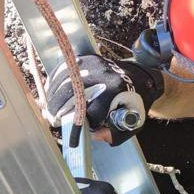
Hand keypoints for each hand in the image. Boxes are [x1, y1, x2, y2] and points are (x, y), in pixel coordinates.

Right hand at [45, 54, 162, 144]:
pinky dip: (55, 81)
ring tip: (50, 109)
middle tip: (53, 120)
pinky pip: (65, 69)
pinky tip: (51, 91)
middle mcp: (102, 75)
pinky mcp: (88, 58)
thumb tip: (93, 136)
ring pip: (64, 81)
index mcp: (114, 91)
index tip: (75, 132)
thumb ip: (114, 133)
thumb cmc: (137, 101)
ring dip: (54, 96)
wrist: (143, 76)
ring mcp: (93, 64)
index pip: (89, 112)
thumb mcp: (133, 121)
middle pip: (72, 95)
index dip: (80, 124)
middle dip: (59, 110)